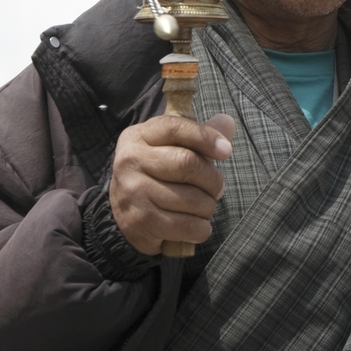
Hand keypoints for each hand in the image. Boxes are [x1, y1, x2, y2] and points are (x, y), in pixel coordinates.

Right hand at [110, 113, 234, 254]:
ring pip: (193, 199)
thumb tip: (228, 122)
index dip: (206, 137)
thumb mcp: (169, 149)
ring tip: (202, 208)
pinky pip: (189, 226)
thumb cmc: (155, 176)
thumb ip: (198, 136)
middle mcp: (131, 161)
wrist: (122, 216)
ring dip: (208, 207)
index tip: (226, 151)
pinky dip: (202, 228)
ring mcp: (134, 192)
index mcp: (137, 137)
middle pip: (188, 163)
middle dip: (213, 179)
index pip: (175, 128)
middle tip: (217, 189)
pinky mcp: (142, 222)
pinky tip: (196, 225)